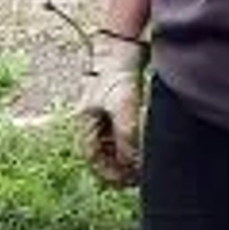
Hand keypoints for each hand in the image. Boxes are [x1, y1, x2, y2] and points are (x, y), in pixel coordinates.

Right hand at [75, 29, 146, 185]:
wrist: (121, 47)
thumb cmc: (116, 76)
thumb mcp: (124, 109)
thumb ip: (127, 138)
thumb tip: (132, 164)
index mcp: (85, 124)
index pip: (93, 159)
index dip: (108, 174)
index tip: (127, 182)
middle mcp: (91, 122)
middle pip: (102, 154)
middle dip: (118, 168)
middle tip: (137, 178)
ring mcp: (102, 115)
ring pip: (111, 146)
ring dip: (124, 157)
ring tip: (142, 164)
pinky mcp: (115, 107)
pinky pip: (119, 134)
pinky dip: (129, 144)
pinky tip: (142, 146)